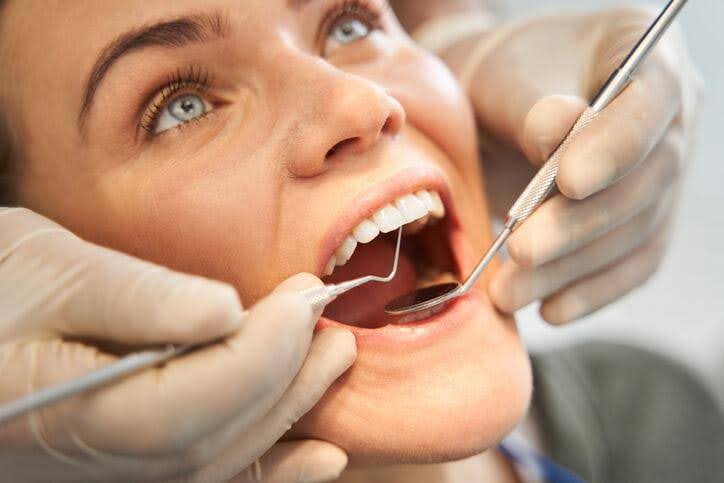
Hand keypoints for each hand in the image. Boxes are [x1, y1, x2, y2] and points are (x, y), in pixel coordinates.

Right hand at [0, 208, 354, 481]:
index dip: (261, 353)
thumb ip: (139, 298)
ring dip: (287, 411)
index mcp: (59, 416)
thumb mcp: (55, 271)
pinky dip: (269, 468)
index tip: (303, 297)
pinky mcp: (128, 465)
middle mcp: (86, 467)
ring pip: (219, 463)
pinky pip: (208, 478)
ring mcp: (109, 475)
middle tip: (326, 319)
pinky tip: (322, 457)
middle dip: (284, 375)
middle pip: (213, 438)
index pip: (186, 406)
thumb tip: (230, 311)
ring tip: (334, 358)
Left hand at [447, 8, 701, 323]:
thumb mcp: (507, 81)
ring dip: (570, 270)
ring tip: (508, 292)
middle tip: (520, 251)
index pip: (651, 102)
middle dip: (578, 225)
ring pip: (634, 233)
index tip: (568, 181)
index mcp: (649, 57)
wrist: (497, 109)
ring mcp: (659, 174)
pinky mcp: (640, 221)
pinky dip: (590, 291)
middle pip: (645, 180)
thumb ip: (534, 109)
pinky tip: (549, 310)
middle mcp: (671, 119)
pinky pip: (630, 264)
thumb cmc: (502, 81)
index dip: (616, 146)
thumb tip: (557, 136)